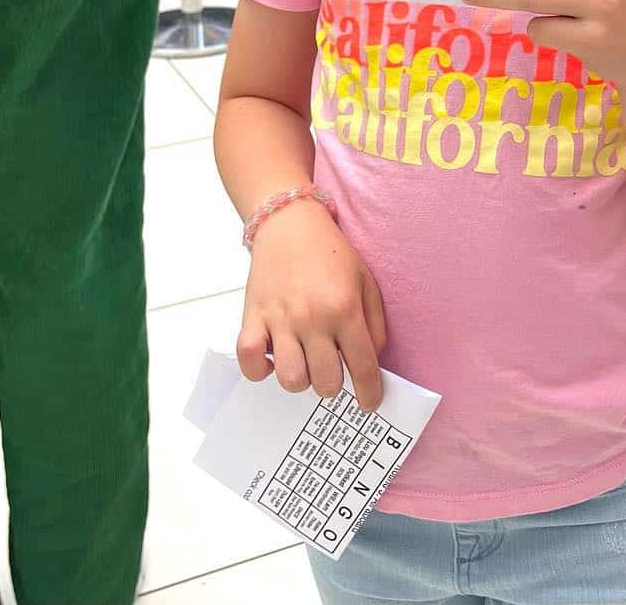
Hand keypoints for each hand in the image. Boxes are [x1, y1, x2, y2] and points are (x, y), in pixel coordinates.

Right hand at [237, 198, 387, 411]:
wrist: (290, 224)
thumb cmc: (331, 253)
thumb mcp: (366, 281)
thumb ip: (375, 325)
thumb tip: (372, 363)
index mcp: (345, 308)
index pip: (363, 367)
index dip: (370, 393)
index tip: (370, 403)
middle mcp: (313, 318)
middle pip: (326, 383)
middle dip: (334, 385)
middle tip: (333, 371)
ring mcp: (280, 319)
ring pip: (291, 380)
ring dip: (301, 379)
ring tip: (305, 362)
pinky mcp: (252, 317)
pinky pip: (251, 362)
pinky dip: (261, 370)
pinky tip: (274, 358)